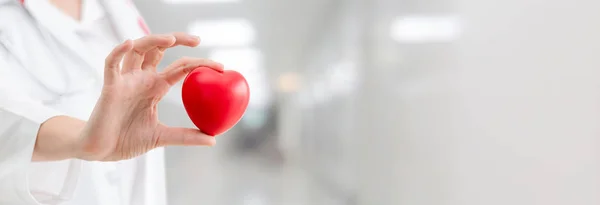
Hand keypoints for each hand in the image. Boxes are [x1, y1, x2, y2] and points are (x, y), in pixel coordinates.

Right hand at [77, 33, 222, 160]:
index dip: (198, 63)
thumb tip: (213, 139)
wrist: (100, 150)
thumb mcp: (162, 137)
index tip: (220, 67)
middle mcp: (142, 79)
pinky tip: (129, 43)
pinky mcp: (109, 86)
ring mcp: (125, 80)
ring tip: (170, 39)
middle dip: (178, 40)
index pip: (180, 68)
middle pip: (160, 49)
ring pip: (138, 50)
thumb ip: (185, 136)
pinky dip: (119, 51)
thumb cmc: (126, 139)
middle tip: (198, 40)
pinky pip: (111, 64)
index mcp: (155, 88)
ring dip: (153, 40)